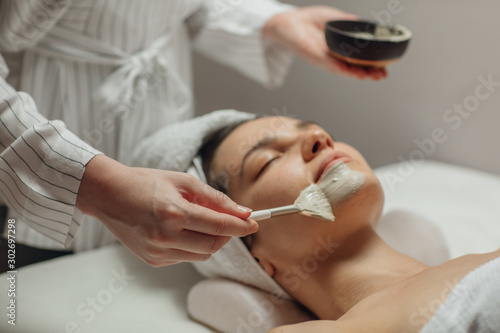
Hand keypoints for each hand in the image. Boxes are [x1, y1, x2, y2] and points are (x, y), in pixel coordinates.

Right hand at [76, 155, 257, 266]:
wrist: (109, 195)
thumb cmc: (146, 183)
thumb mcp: (183, 181)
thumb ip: (215, 198)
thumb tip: (242, 212)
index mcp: (173, 213)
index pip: (219, 225)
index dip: (241, 226)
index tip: (255, 223)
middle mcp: (165, 237)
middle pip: (214, 244)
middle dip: (228, 233)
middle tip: (228, 220)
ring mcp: (158, 252)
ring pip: (202, 254)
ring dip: (212, 240)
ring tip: (201, 221)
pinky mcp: (153, 260)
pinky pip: (186, 257)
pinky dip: (193, 245)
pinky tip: (182, 230)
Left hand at [263, 6, 386, 80]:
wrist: (289, 21)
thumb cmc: (309, 20)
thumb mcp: (336, 19)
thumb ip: (349, 23)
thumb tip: (367, 25)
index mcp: (339, 49)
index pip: (358, 60)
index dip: (371, 64)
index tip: (385, 67)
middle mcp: (332, 56)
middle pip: (353, 67)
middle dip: (369, 72)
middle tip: (383, 75)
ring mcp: (324, 58)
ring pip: (344, 69)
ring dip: (359, 73)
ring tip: (373, 76)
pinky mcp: (314, 57)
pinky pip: (330, 64)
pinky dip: (343, 68)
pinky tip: (353, 72)